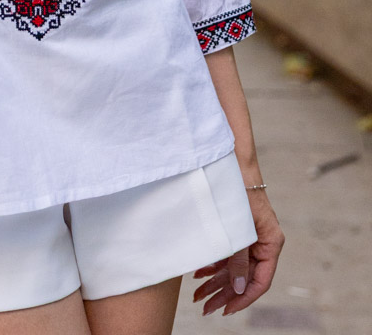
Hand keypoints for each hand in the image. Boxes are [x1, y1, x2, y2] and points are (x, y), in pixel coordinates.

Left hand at [193, 191, 283, 315]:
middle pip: (245, 277)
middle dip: (224, 294)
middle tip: (205, 308)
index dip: (243, 299)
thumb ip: (239, 259)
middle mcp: (262, 243)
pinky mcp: (237, 230)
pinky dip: (214, 265)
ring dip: (216, 282)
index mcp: (271, 243)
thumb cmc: (239, 189)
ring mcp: (249, 237)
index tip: (225, 310)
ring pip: (234, 268)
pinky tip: (199, 274)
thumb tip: (240, 289)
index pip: (260, 281)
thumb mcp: (239, 228)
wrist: (231, 160)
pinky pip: (227, 254)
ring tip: (197, 295)